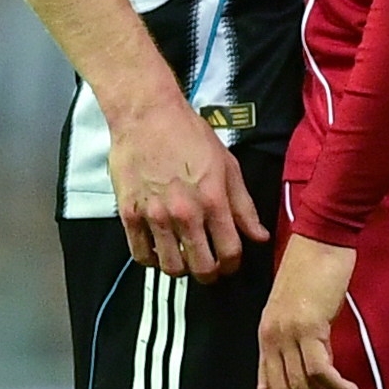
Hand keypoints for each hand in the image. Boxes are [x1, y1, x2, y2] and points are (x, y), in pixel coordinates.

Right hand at [107, 90, 267, 280]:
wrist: (146, 115)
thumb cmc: (189, 134)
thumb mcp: (227, 166)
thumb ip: (244, 206)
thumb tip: (259, 236)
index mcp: (213, 200)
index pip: (230, 252)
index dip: (233, 265)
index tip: (230, 263)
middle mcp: (185, 213)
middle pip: (202, 268)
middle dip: (210, 274)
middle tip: (208, 267)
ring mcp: (155, 215)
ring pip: (171, 267)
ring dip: (181, 268)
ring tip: (183, 257)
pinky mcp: (130, 214)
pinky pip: (140, 254)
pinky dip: (151, 259)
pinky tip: (159, 248)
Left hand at [254, 233, 360, 388]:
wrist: (320, 239)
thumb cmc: (315, 273)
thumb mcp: (304, 314)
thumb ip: (306, 344)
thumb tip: (318, 376)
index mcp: (267, 339)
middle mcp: (271, 340)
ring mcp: (287, 334)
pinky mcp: (309, 325)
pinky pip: (320, 369)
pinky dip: (336, 387)